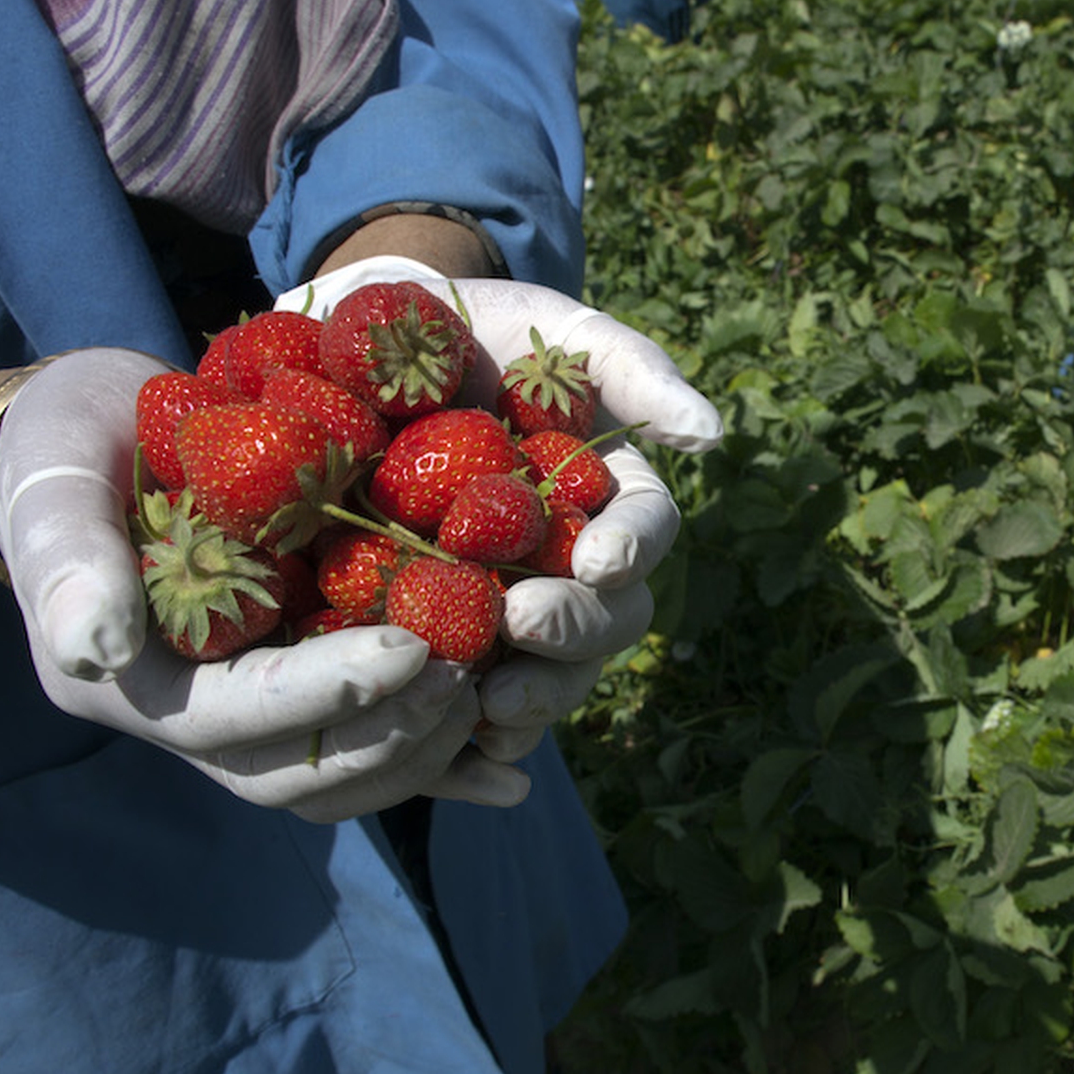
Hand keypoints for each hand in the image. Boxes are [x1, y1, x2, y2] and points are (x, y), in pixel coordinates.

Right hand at [0, 347, 532, 820]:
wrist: (104, 437)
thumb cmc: (66, 453)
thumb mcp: (52, 487)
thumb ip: (68, 565)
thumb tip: (93, 651)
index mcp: (142, 685)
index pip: (239, 716)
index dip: (328, 691)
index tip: (412, 647)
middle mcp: (203, 720)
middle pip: (303, 771)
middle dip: (391, 733)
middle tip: (467, 676)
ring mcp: (261, 715)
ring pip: (347, 774)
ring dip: (424, 750)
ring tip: (493, 697)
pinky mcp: (308, 688)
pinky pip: (377, 749)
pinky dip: (442, 769)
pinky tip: (509, 773)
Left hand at [274, 256, 722, 727]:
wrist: (363, 347)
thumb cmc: (477, 330)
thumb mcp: (558, 333)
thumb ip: (634, 372)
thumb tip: (710, 436)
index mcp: (606, 497)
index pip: (645, 531)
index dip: (632, 549)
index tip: (599, 559)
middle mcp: (568, 563)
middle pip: (608, 618)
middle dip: (576, 630)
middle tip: (525, 621)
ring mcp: (505, 605)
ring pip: (552, 673)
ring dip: (536, 694)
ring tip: (491, 699)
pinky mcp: (436, 638)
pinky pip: (472, 705)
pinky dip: (474, 737)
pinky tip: (457, 743)